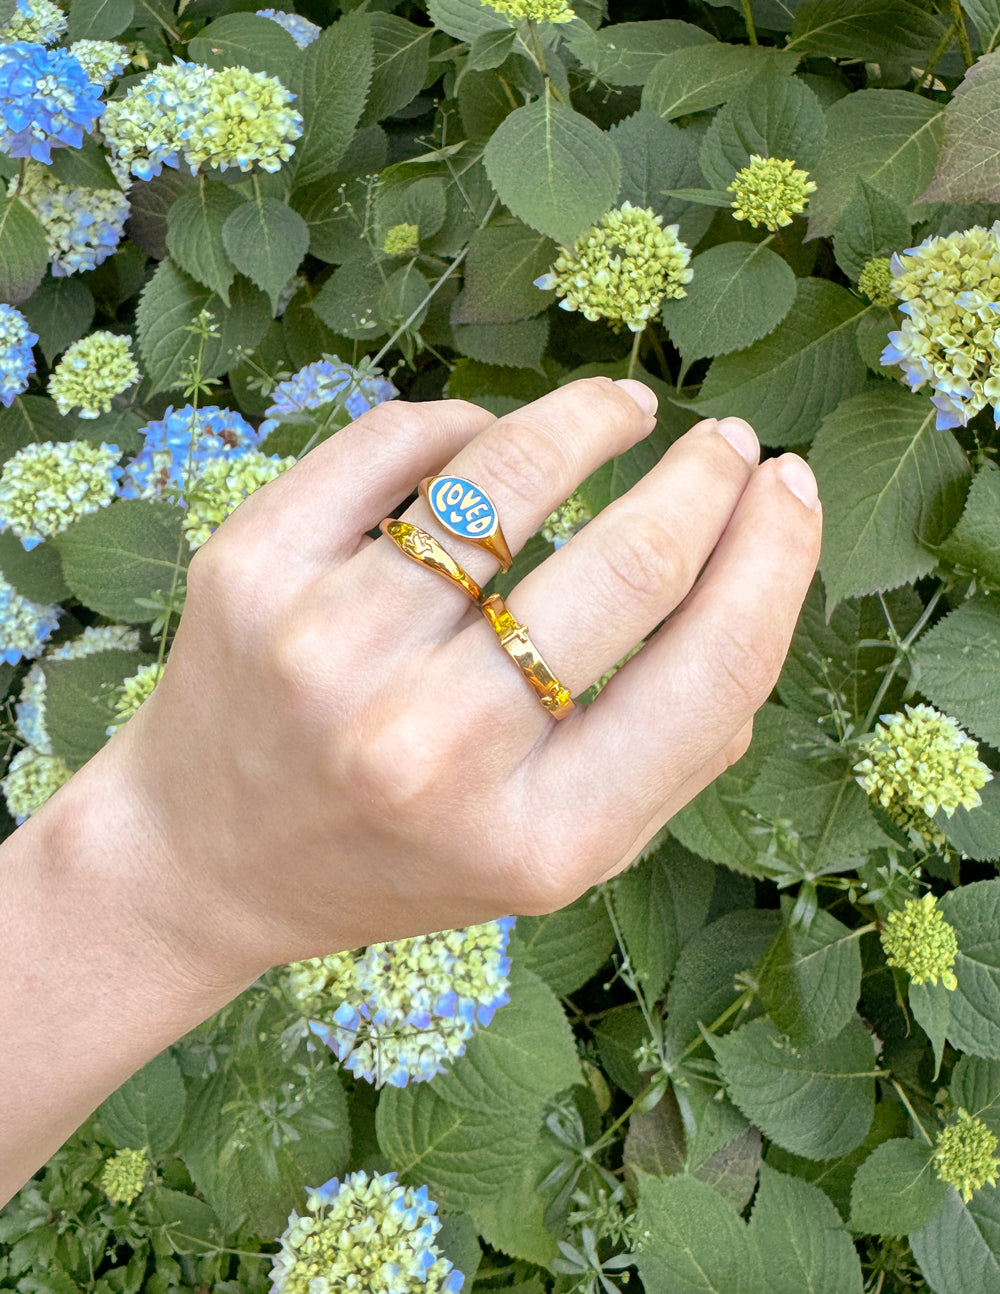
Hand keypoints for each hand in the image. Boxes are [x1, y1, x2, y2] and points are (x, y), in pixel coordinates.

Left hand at [101, 377, 821, 983]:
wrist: (207, 858)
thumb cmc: (404, 854)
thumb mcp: (559, 849)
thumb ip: (674, 748)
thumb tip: (757, 569)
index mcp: (540, 840)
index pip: (714, 672)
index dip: (777, 556)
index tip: (790, 488)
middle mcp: (433, 748)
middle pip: (629, 563)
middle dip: (704, 476)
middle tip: (725, 444)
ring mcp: (330, 651)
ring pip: (508, 473)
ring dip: (591, 417)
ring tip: (620, 410)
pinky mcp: (251, 569)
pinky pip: (397, 440)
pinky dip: (463, 424)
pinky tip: (486, 443)